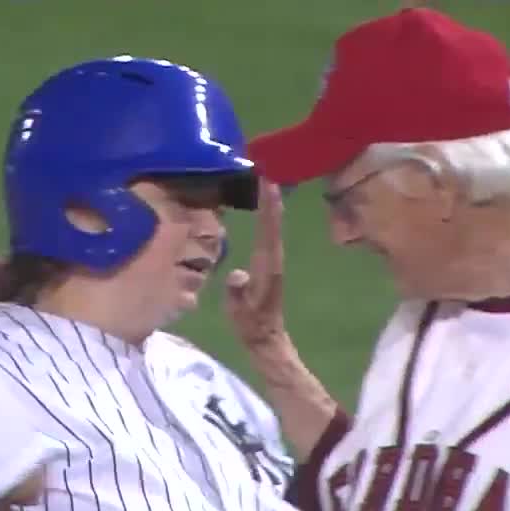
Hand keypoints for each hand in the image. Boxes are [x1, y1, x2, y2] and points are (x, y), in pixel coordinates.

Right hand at [225, 181, 287, 348]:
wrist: (266, 338)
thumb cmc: (250, 325)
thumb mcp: (238, 311)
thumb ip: (236, 292)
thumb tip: (235, 274)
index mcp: (266, 266)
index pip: (268, 230)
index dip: (268, 206)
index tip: (267, 183)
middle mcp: (273, 259)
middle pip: (274, 223)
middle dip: (270, 198)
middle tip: (266, 172)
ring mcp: (273, 262)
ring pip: (273, 227)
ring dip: (270, 206)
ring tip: (266, 185)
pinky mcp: (269, 265)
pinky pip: (269, 235)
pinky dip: (268, 219)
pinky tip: (264, 212)